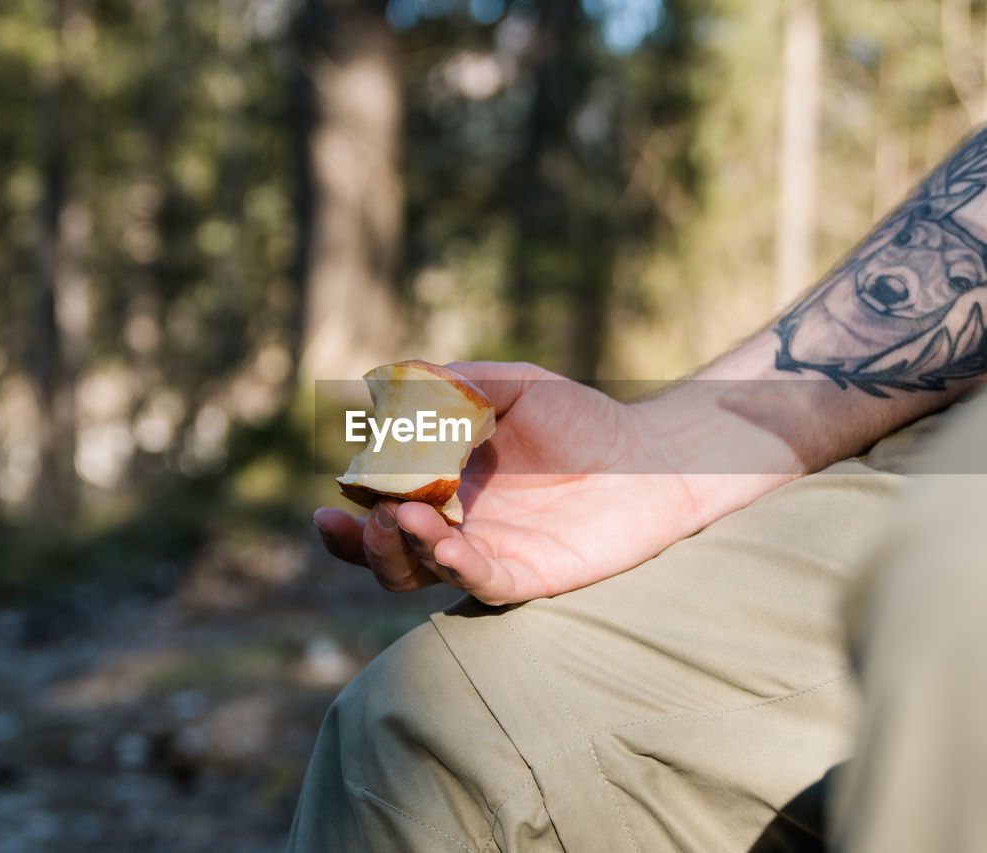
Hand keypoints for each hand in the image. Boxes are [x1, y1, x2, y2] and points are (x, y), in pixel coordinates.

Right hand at [313, 361, 801, 603]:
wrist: (652, 455)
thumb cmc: (583, 418)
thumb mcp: (517, 387)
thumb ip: (462, 384)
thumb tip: (397, 377)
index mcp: (444, 487)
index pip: (382, 509)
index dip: (352, 512)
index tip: (334, 495)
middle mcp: (458, 527)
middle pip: (390, 553)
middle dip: (367, 540)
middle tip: (371, 512)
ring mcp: (490, 555)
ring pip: (425, 573)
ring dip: (403, 553)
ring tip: (401, 519)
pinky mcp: (528, 577)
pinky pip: (481, 582)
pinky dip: (456, 567)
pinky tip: (443, 543)